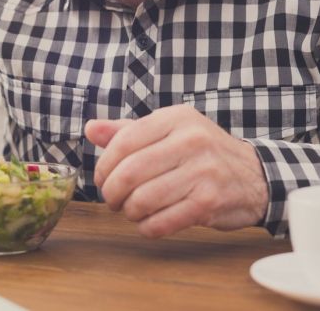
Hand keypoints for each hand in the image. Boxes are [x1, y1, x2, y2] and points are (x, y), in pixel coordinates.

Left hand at [84, 105, 268, 237]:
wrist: (254, 174)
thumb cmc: (201, 150)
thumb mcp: (167, 130)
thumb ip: (126, 130)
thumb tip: (91, 129)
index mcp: (175, 118)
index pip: (124, 141)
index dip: (105, 165)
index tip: (102, 178)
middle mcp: (190, 141)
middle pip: (130, 172)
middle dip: (112, 192)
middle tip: (111, 199)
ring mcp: (203, 171)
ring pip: (144, 199)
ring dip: (129, 211)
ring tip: (130, 210)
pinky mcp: (210, 202)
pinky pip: (164, 221)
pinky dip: (148, 227)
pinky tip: (147, 223)